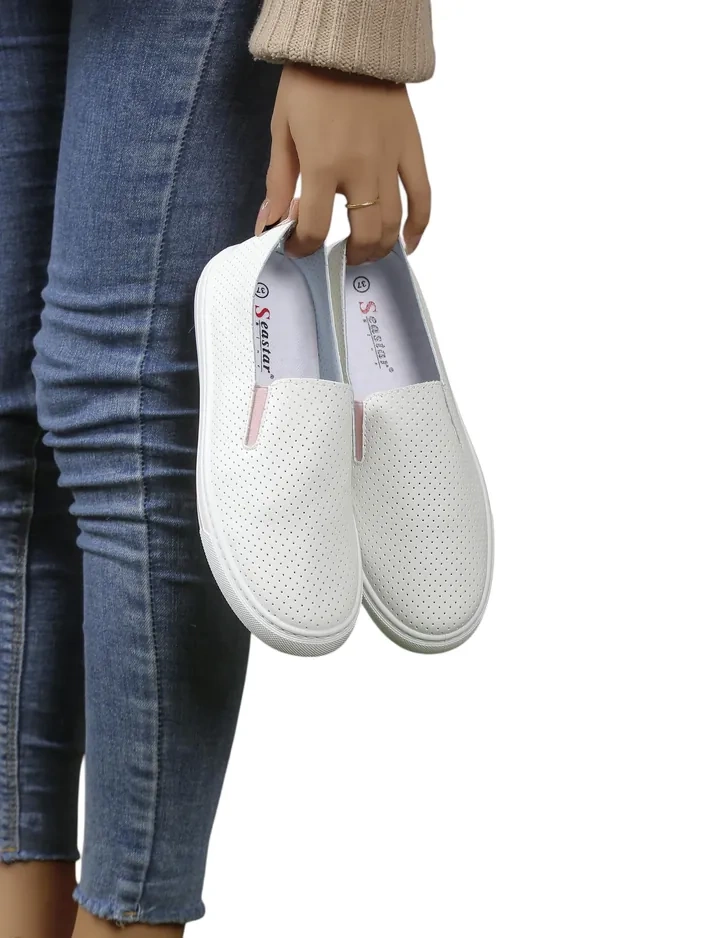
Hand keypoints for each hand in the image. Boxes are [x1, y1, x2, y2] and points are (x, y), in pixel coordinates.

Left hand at [255, 64, 430, 263]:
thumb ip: (277, 183)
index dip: (303, 247)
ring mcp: (390, 161)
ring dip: (379, 248)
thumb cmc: (309, 84)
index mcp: (322, 165)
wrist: (348, 42)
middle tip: (336, 256)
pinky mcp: (410, 150)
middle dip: (348, 255)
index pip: (315, 228)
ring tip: (364, 252)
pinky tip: (408, 244)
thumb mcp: (281, 131)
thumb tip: (268, 225)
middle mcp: (360, 169)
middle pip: (363, 234)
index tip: (297, 247)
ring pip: (393, 223)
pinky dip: (419, 226)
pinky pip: (422, 196)